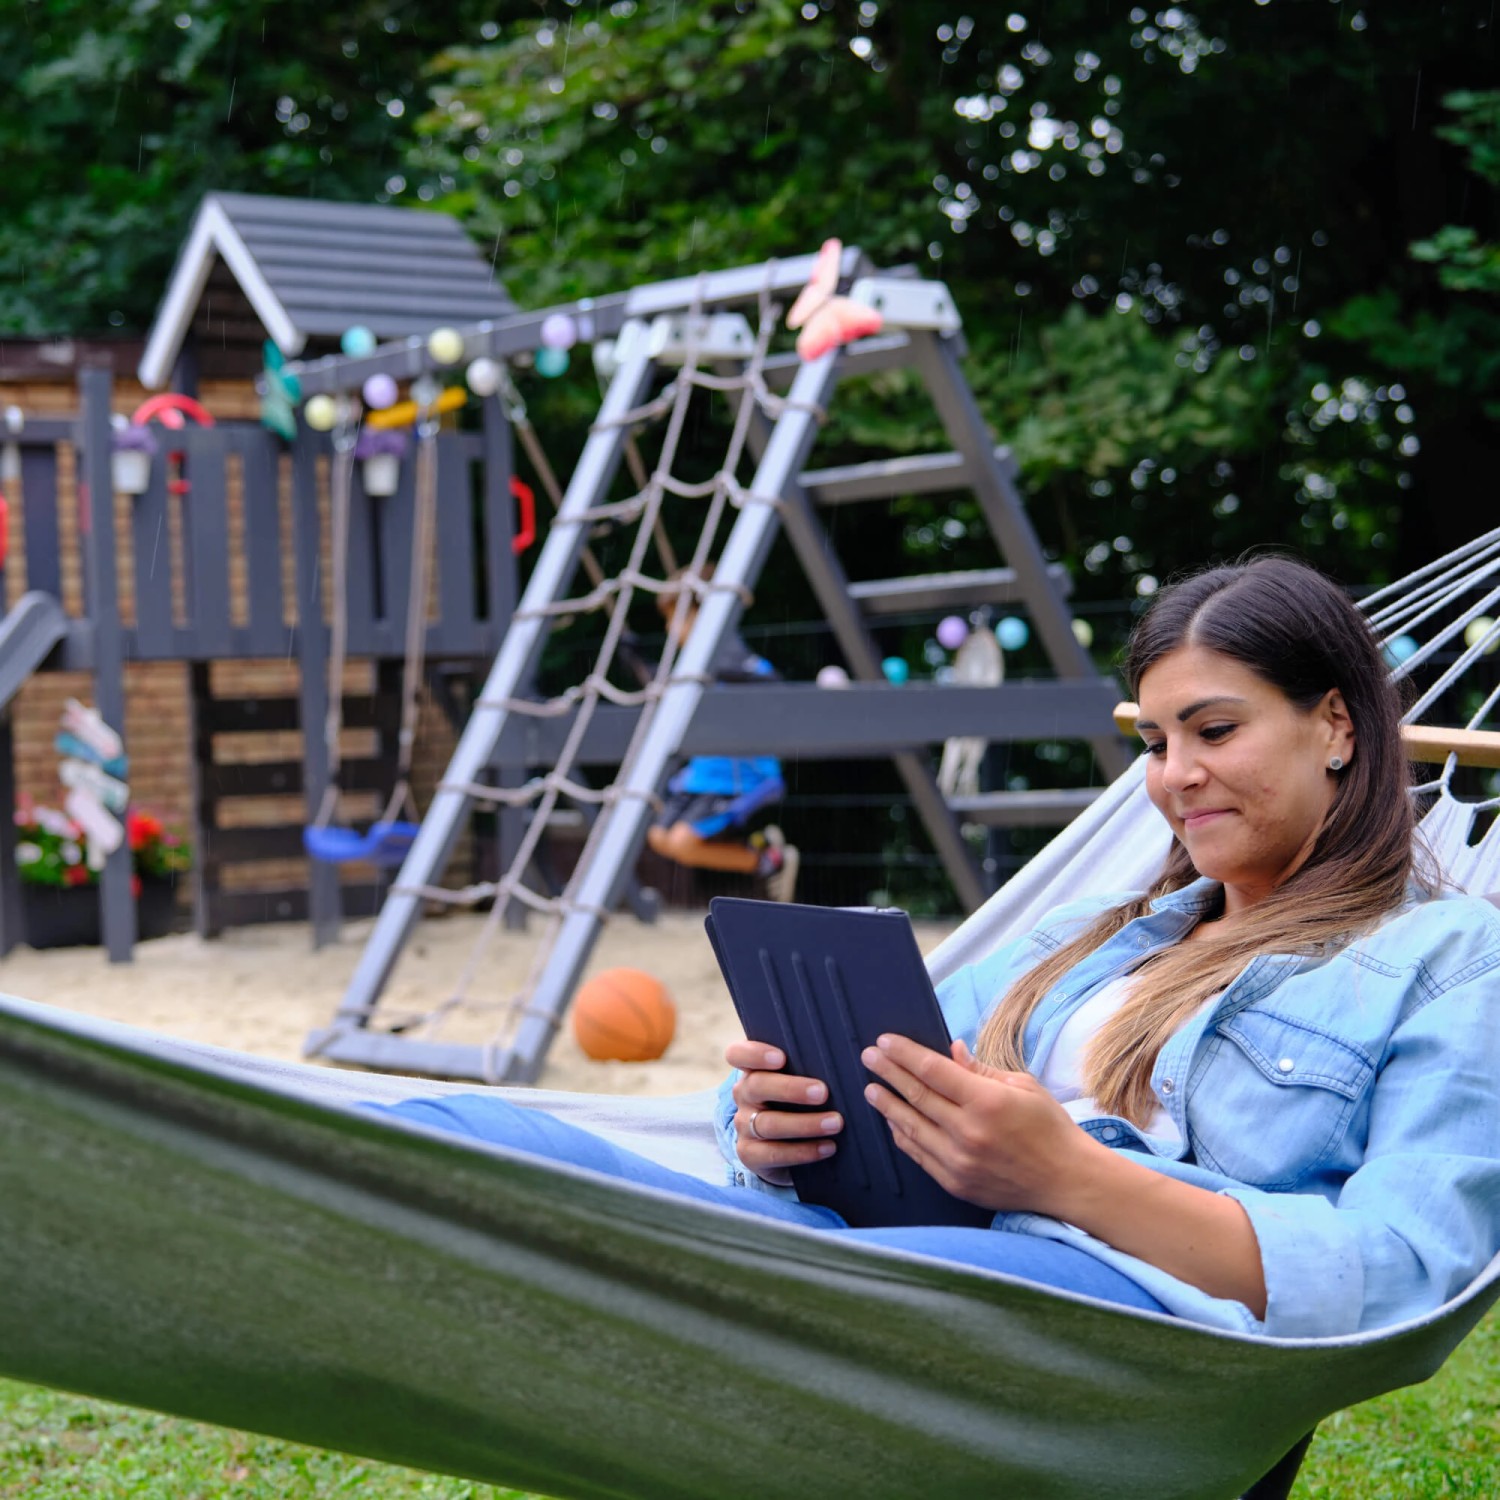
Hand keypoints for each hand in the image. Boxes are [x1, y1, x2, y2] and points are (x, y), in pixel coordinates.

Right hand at [725, 1038, 842, 1186]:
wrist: (784, 1145)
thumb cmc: (800, 1099)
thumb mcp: (800, 1078)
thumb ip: (812, 1064)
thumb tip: (850, 1053)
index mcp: (752, 1069)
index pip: (738, 1054)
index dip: (754, 1054)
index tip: (781, 1057)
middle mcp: (744, 1094)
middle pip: (757, 1086)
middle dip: (790, 1089)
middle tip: (823, 1092)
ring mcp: (744, 1125)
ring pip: (768, 1123)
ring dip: (805, 1124)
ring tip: (835, 1123)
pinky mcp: (750, 1153)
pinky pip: (773, 1154)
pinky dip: (803, 1151)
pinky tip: (828, 1147)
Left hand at [860, 1033, 1094, 1217]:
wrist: (1067, 1181)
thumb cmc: (1049, 1127)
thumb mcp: (1022, 1086)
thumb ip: (980, 1069)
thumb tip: (950, 1050)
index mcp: (986, 1102)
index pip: (933, 1071)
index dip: (905, 1054)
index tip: (884, 1042)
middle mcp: (968, 1132)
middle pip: (916, 1096)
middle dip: (888, 1073)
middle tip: (867, 1057)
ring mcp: (959, 1162)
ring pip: (911, 1128)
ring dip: (887, 1106)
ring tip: (871, 1089)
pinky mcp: (956, 1183)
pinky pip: (919, 1155)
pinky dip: (903, 1136)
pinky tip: (893, 1123)